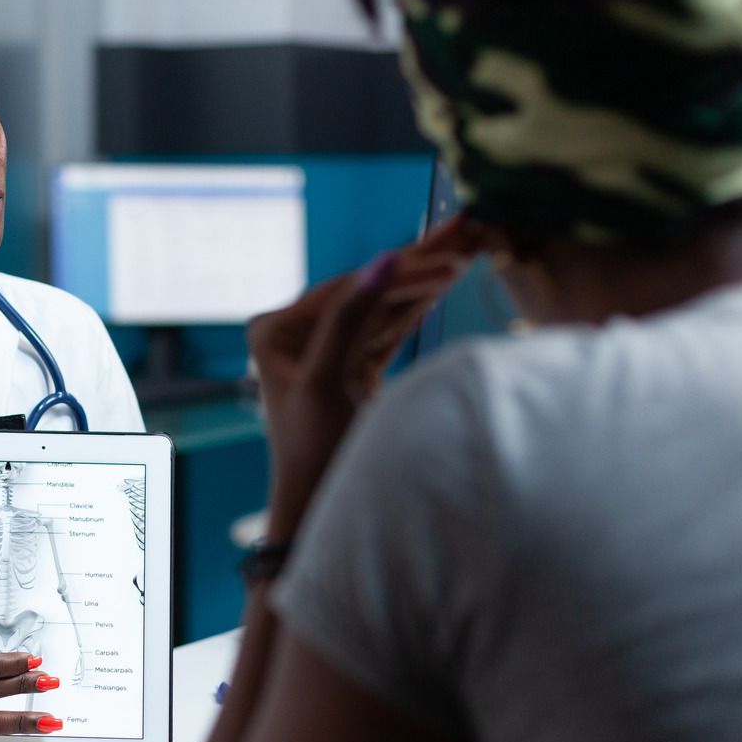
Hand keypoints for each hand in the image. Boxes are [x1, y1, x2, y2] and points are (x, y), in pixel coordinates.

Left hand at [249, 217, 482, 536]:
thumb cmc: (314, 454)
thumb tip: (383, 260)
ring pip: (381, 307)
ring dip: (424, 280)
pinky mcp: (349, 367)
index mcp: (275, 330)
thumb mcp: (328, 382)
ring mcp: (322, 348)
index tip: (449, 255)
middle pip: (366, 291)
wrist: (320, 510)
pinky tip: (443, 281)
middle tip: (466, 231)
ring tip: (466, 246)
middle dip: (418, 264)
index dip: (401, 272)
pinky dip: (416, 307)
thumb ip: (350, 320)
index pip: (347, 289)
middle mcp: (293, 333)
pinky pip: (386, 328)